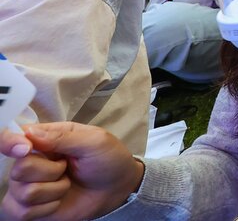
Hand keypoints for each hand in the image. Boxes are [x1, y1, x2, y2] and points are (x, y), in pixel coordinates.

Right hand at [0, 122, 144, 220]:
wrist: (117, 189)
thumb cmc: (108, 159)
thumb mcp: (95, 141)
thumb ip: (64, 136)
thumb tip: (29, 133)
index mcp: (43, 138)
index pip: (11, 137)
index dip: (10, 142)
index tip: (25, 149)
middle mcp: (30, 161)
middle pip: (20, 168)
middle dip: (51, 171)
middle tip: (68, 167)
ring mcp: (27, 186)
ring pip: (24, 192)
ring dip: (54, 190)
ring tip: (67, 183)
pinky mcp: (28, 209)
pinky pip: (22, 212)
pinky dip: (47, 208)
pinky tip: (59, 201)